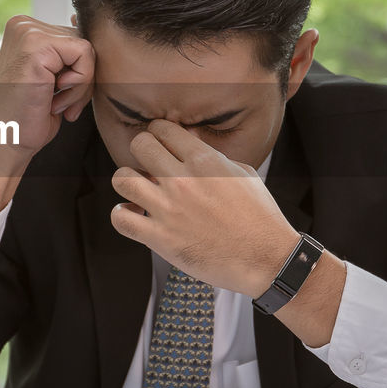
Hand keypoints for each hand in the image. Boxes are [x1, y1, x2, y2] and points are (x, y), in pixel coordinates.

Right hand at [0, 15, 95, 164]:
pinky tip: (55, 101)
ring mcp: (27, 32)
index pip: (76, 38)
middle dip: (82, 80)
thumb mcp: (53, 76)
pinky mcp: (36, 46)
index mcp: (25, 28)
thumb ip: (68, 54)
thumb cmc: (30, 116)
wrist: (7, 143)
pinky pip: (85, 55)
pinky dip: (79, 85)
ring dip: (80, 86)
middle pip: (84, 41)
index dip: (78, 72)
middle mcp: (23, 24)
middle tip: (60, 105)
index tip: (60, 97)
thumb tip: (97, 31)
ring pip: (87, 49)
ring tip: (56, 104)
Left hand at [108, 120, 298, 297]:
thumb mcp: (243, 174)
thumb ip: (213, 156)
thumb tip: (190, 141)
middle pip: (139, 145)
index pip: (163, 128)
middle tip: (148, 164)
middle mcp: (183, 180)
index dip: (158, 133)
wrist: (266, 259)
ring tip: (138, 189)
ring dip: (126, 180)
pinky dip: (121, 214)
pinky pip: (120, 218)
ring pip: (122, 178)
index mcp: (205, 161)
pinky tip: (133, 214)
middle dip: (141, 150)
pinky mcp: (160, 238)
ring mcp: (168, 209)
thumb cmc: (259, 217)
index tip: (160, 143)